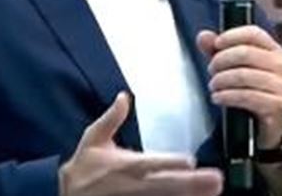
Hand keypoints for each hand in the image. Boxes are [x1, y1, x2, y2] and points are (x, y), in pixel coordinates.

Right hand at [59, 92, 222, 195]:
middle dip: (191, 184)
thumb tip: (124, 96)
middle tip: (215, 180)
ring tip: (213, 192)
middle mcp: (134, 185)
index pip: (150, 164)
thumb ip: (111, 118)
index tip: (191, 161)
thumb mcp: (93, 138)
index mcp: (125, 165)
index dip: (170, 163)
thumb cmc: (84, 167)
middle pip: (166, 185)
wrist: (66, 195)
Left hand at [196, 26, 281, 148]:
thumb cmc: (247, 88)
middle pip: (245, 53)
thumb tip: (203, 36)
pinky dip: (227, 96)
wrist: (261, 123)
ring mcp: (281, 85)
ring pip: (244, 75)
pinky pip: (247, 96)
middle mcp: (281, 65)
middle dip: (221, 60)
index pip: (254, 33)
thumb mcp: (231, 66)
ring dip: (222, 80)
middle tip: (211, 70)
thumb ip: (216, 50)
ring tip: (213, 85)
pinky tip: (217, 97)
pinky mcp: (276, 105)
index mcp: (273, 50)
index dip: (232, 36)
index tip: (216, 44)